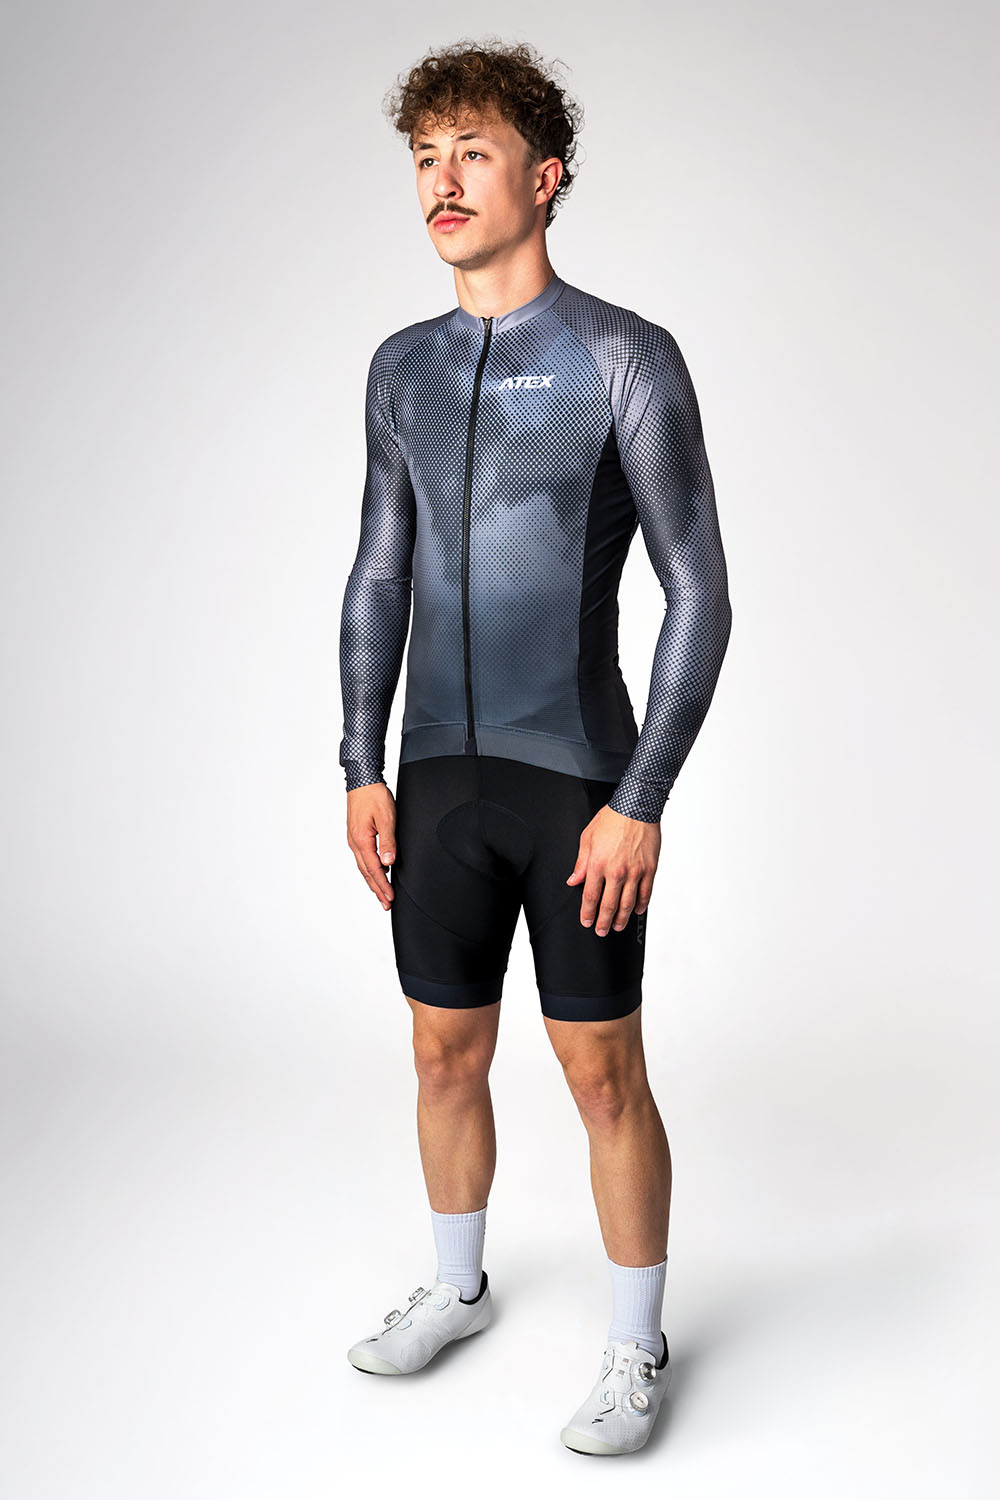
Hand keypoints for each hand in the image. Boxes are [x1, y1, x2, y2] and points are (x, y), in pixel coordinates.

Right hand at [346, 782, 396, 910]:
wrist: (362, 781)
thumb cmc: (374, 796)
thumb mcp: (386, 818)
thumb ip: (388, 841)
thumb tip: (388, 863)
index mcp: (361, 840)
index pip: (374, 869)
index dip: (383, 885)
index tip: (390, 898)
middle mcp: (355, 843)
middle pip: (367, 872)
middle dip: (377, 889)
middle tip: (386, 904)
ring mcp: (354, 839)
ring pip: (363, 867)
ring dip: (373, 882)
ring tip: (381, 894)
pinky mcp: (356, 835)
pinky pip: (363, 858)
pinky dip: (370, 869)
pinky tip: (377, 872)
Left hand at [565, 805, 659, 935]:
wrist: (637, 807)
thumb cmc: (611, 819)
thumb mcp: (587, 838)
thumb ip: (581, 863)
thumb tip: (574, 881)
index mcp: (598, 864)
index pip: (591, 896)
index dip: (588, 913)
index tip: (586, 921)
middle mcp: (617, 871)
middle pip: (609, 905)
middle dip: (603, 921)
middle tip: (601, 931)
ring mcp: (635, 872)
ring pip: (628, 903)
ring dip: (622, 918)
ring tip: (617, 926)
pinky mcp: (650, 869)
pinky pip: (646, 892)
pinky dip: (642, 905)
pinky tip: (637, 911)